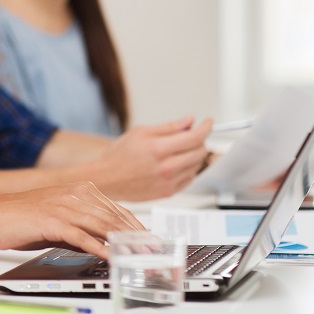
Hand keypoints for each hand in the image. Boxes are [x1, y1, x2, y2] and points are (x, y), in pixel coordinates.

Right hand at [0, 182, 143, 259]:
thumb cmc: (20, 219)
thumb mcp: (57, 220)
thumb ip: (81, 228)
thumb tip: (102, 244)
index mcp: (77, 190)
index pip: (115, 209)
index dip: (135, 227)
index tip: (150, 241)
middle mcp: (74, 195)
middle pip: (114, 217)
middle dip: (136, 237)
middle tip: (152, 253)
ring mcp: (64, 206)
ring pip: (102, 225)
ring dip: (124, 243)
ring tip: (140, 257)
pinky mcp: (53, 220)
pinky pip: (82, 236)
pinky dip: (99, 247)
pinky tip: (111, 257)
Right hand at [97, 116, 212, 200]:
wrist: (106, 179)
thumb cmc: (118, 156)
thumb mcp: (141, 132)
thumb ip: (169, 127)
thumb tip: (188, 121)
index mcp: (159, 149)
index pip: (195, 137)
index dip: (205, 128)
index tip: (208, 123)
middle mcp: (167, 167)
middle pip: (200, 152)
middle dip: (200, 141)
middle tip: (192, 135)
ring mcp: (169, 182)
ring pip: (197, 166)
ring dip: (194, 155)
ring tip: (178, 150)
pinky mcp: (169, 192)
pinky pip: (189, 178)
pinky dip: (188, 168)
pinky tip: (175, 163)